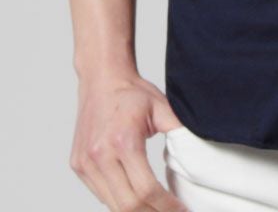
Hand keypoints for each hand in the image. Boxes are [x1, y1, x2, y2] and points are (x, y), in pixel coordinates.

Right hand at [70, 70, 188, 210]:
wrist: (101, 78)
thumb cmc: (131, 93)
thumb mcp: (162, 108)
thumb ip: (180, 132)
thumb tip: (199, 155)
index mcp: (123, 142)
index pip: (146, 190)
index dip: (166, 206)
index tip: (181, 210)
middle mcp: (100, 155)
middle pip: (128, 205)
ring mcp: (86, 163)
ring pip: (113, 205)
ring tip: (157, 209)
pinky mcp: (78, 166)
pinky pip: (101, 195)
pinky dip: (120, 202)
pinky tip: (136, 199)